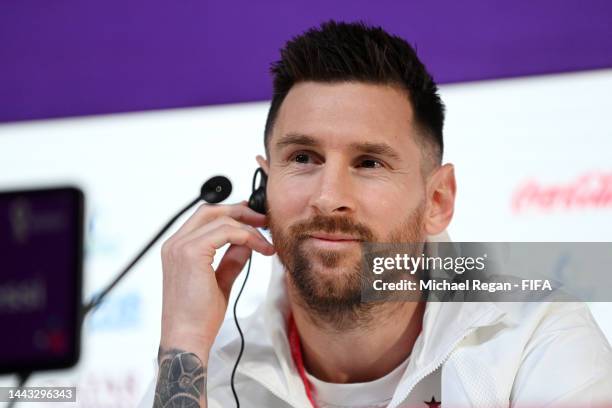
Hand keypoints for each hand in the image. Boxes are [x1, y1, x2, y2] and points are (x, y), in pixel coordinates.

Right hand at [159, 200, 274, 357]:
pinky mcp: (191, 252)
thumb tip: (246, 243)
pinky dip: (247, 236)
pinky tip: (261, 249)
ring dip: (249, 227)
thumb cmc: (199, 317)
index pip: (204, 218)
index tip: (254, 221)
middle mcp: (175, 243)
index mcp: (177, 248)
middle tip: (264, 222)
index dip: (231, 214)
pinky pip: (226, 231)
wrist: (188, 337)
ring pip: (221, 219)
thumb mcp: (220, 281)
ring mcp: (180, 246)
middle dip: (241, 211)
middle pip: (210, 210)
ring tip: (266, 242)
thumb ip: (231, 259)